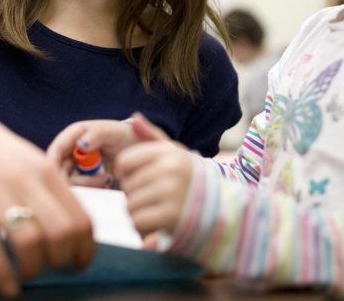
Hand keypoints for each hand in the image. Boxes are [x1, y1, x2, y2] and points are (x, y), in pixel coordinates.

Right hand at [0, 112, 94, 296]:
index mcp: (47, 172)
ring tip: (28, 274)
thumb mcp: (33, 164)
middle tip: (54, 269)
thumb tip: (71, 236)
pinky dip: (2, 274)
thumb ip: (52, 194)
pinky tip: (7, 286)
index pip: (81, 219)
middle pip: (61, 233)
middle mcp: (26, 182)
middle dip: (62, 261)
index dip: (85, 250)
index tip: (79, 263)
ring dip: (33, 269)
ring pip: (29, 242)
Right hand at [47, 118, 139, 186]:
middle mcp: (72, 150)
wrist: (140, 150)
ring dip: (87, 184)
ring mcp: (78, 166)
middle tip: (100, 179)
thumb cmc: (127, 136)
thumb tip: (81, 144)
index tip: (59, 178)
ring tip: (108, 179)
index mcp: (75, 134)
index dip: (52, 163)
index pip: (56, 149)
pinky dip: (92, 189)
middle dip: (76, 178)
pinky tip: (108, 183)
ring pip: (69, 182)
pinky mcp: (86, 179)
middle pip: (59, 170)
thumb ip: (98, 134)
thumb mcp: (115, 132)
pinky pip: (81, 189)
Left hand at [113, 114, 194, 236]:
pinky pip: (138, 221)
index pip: (125, 161)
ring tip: (153, 208)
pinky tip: (155, 222)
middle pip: (127, 185)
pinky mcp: (172, 216)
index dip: (125, 172)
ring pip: (131, 204)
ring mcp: (171, 193)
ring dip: (137, 211)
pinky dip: (142, 225)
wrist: (217, 208)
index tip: (138, 178)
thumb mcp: (174, 152)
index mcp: (168, 152)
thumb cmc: (189, 177)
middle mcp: (170, 169)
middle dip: (133, 194)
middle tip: (150, 197)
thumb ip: (152, 135)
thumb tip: (134, 117)